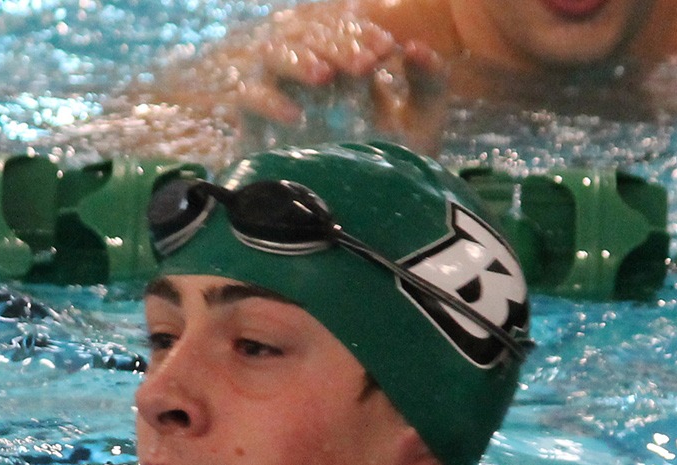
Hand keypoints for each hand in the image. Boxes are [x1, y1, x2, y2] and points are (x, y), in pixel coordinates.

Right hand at [156, 9, 447, 150]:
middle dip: (336, 44)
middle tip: (364, 64)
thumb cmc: (394, 169)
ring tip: (324, 76)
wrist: (367, 224)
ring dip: (297, 58)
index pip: (342, 28)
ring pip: (271, 54)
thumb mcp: (421, 124)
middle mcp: (309, 77)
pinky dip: (266, 100)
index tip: (385, 48)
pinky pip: (246, 98)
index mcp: (346, 67)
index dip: (359, 31)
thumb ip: (430, 82)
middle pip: (307, 35)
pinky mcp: (254, 129)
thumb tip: (415, 46)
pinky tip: (294, 116)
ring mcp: (280, 98)